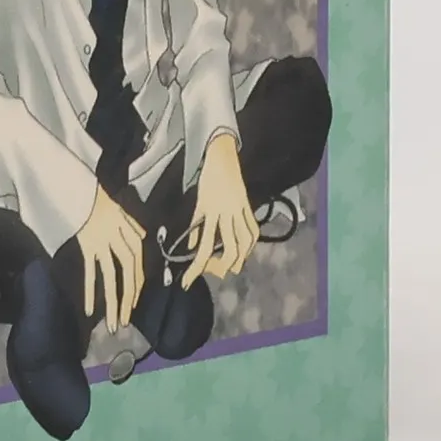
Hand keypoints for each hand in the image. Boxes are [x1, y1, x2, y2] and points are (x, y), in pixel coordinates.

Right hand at [76, 186, 146, 333]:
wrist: (76, 187)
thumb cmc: (96, 198)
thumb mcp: (119, 208)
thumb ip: (132, 225)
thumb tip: (143, 237)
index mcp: (127, 231)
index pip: (136, 262)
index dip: (136, 284)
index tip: (133, 303)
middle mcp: (118, 238)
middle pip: (127, 271)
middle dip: (128, 298)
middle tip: (125, 322)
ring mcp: (102, 243)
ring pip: (111, 276)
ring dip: (114, 302)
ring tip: (114, 324)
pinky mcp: (86, 245)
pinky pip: (90, 272)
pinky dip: (90, 291)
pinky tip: (90, 310)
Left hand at [180, 132, 258, 288]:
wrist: (222, 158)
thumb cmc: (207, 180)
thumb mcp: (198, 203)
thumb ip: (196, 226)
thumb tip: (193, 248)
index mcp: (209, 212)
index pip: (202, 246)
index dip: (196, 268)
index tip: (187, 282)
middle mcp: (226, 213)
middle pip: (229, 248)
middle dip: (222, 266)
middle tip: (214, 270)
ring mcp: (239, 210)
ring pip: (244, 242)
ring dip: (239, 258)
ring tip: (232, 265)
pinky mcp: (248, 207)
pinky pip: (253, 231)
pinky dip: (250, 245)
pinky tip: (245, 250)